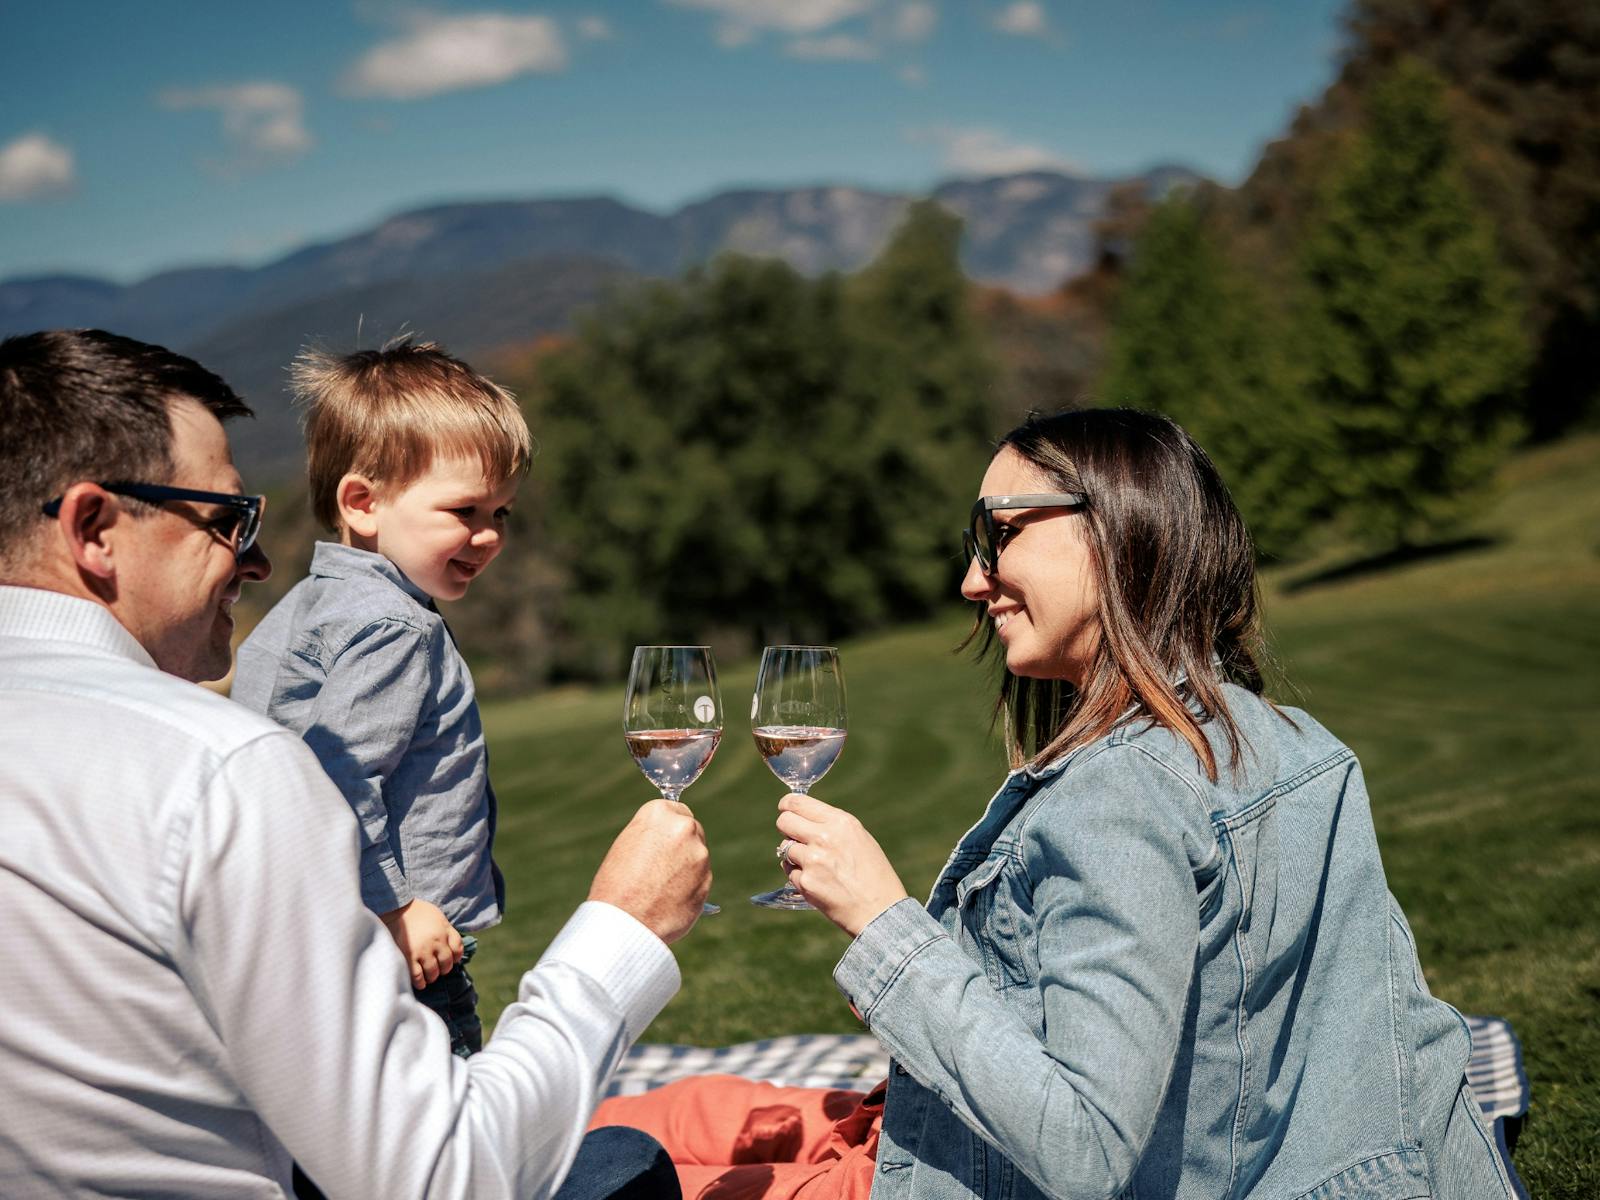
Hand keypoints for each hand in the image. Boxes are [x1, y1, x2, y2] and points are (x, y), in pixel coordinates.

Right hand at [380, 898, 464, 988]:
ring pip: (433, 973)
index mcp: (444, 931)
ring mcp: (422, 951)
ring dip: (432, 976)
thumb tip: (450, 947)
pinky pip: (418, 977)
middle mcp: (436, 942)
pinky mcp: (408, 957)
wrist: (395, 908)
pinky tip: (420, 982)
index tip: (449, 959)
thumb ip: (446, 930)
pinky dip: (420, 983)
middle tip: (437, 969)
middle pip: (446, 964)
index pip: (458, 951)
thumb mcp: (437, 916)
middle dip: (443, 969)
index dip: (455, 958)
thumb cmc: (416, 912)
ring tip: (427, 976)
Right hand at [589, 799, 710, 944]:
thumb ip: (652, 836)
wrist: (624, 923)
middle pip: (690, 830)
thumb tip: (667, 840)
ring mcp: (699, 855)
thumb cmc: (616, 886)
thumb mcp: (626, 846)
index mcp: (659, 813)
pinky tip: (670, 899)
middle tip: (663, 864)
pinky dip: (690, 886)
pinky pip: (700, 879)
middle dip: (681, 844)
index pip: (674, 809)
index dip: (668, 826)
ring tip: (661, 888)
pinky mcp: (708, 880)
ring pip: (697, 855)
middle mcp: (684, 828)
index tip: (663, 837)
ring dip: (686, 866)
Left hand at [776, 793, 908, 937]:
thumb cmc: (874, 874)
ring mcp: (812, 860)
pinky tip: (818, 881)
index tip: (785, 810)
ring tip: (816, 865)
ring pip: (784, 848)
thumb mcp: (860, 838)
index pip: (797, 802)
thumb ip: (832, 825)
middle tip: (797, 838)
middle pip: (784, 822)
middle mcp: (824, 837)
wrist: (880, 911)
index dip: (787, 805)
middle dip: (787, 829)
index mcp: (840, 822)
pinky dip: (799, 875)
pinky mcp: (805, 883)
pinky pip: (789, 871)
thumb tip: (803, 819)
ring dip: (794, 854)